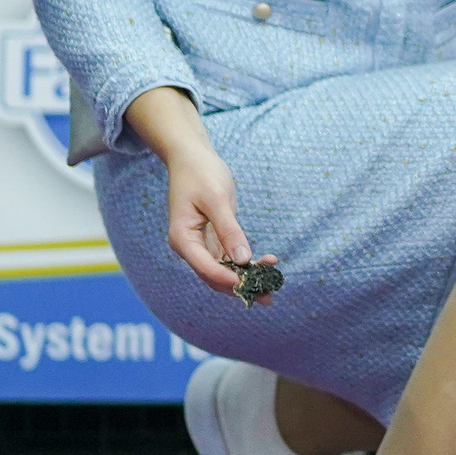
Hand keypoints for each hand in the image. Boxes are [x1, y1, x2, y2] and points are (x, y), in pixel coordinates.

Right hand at [165, 144, 270, 299]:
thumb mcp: (217, 199)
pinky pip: (229, 257)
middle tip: (268, 297)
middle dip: (241, 286)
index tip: (251, 283)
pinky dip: (246, 263)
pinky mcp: (213, 238)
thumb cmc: (201, 173)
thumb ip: (229, 230)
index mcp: (183, 238)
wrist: (192, 157)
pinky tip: (267, 264)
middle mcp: (190, 247)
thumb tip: (243, 259)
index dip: (228, 278)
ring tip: (273, 286)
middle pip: (214, 275)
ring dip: (246, 278)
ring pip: (224, 270)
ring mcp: (201, 244)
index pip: (205, 267)